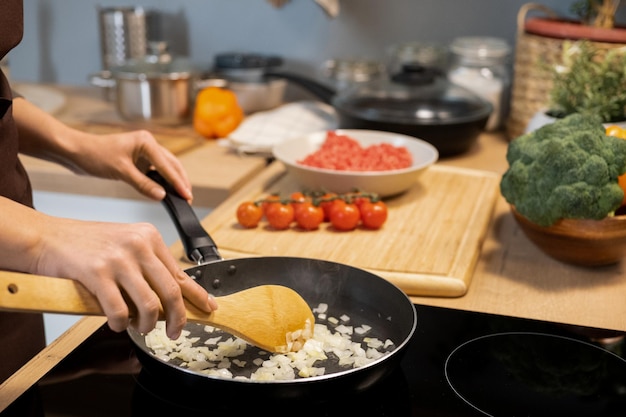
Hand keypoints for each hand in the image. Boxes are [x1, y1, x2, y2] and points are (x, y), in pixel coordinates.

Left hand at [13, 97, 192, 201]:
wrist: (75, 151)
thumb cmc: (94, 154)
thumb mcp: (121, 171)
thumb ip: (143, 184)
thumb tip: (162, 196)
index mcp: (146, 141)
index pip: (167, 165)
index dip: (177, 182)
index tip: (186, 195)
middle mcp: (147, 144)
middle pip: (171, 164)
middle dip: (180, 181)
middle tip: (188, 197)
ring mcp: (142, 152)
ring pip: (165, 168)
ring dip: (173, 181)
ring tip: (181, 196)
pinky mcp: (137, 160)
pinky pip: (154, 171)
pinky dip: (161, 181)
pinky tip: (166, 191)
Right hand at [32, 213, 216, 338]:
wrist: (47, 237)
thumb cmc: (87, 244)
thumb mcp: (126, 245)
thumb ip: (149, 265)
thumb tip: (174, 294)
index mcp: (149, 237)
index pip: (181, 273)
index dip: (197, 296)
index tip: (208, 308)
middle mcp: (138, 245)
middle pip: (171, 291)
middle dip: (177, 318)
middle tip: (174, 332)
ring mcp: (118, 259)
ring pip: (149, 304)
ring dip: (147, 325)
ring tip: (140, 329)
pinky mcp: (97, 273)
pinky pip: (119, 310)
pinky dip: (121, 324)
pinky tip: (117, 324)